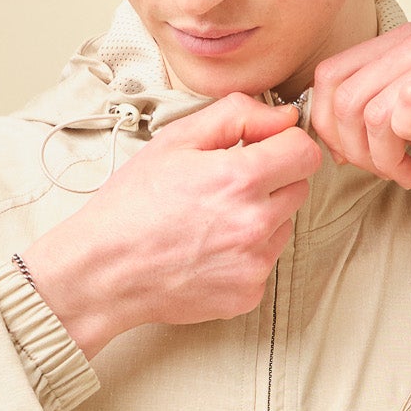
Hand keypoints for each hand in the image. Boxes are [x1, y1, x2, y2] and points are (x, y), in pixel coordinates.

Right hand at [17, 93, 320, 358]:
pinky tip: (208, 248)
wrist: (104, 271)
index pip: (305, 152)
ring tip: (211, 220)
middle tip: (225, 185)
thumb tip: (283, 117)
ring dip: (261, 217)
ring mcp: (254, 264)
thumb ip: (237, 116)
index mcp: (240, 179)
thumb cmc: (131, 205)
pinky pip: (265, 261)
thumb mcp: (175, 141)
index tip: (263, 149)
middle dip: (272, 179)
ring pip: (284, 225)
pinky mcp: (248, 294)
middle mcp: (255, 224)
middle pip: (299, 188)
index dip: (284, 144)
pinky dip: (245, 253)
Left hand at [308, 22, 410, 192]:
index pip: (331, 75)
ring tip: (404, 169)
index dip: (328, 125)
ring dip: (379, 154)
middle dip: (351, 146)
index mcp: (403, 42)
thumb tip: (323, 130)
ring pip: (369, 108)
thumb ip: (371, 111)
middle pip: (341, 93)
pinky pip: (403, 110)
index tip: (354, 157)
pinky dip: (403, 145)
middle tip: (383, 169)